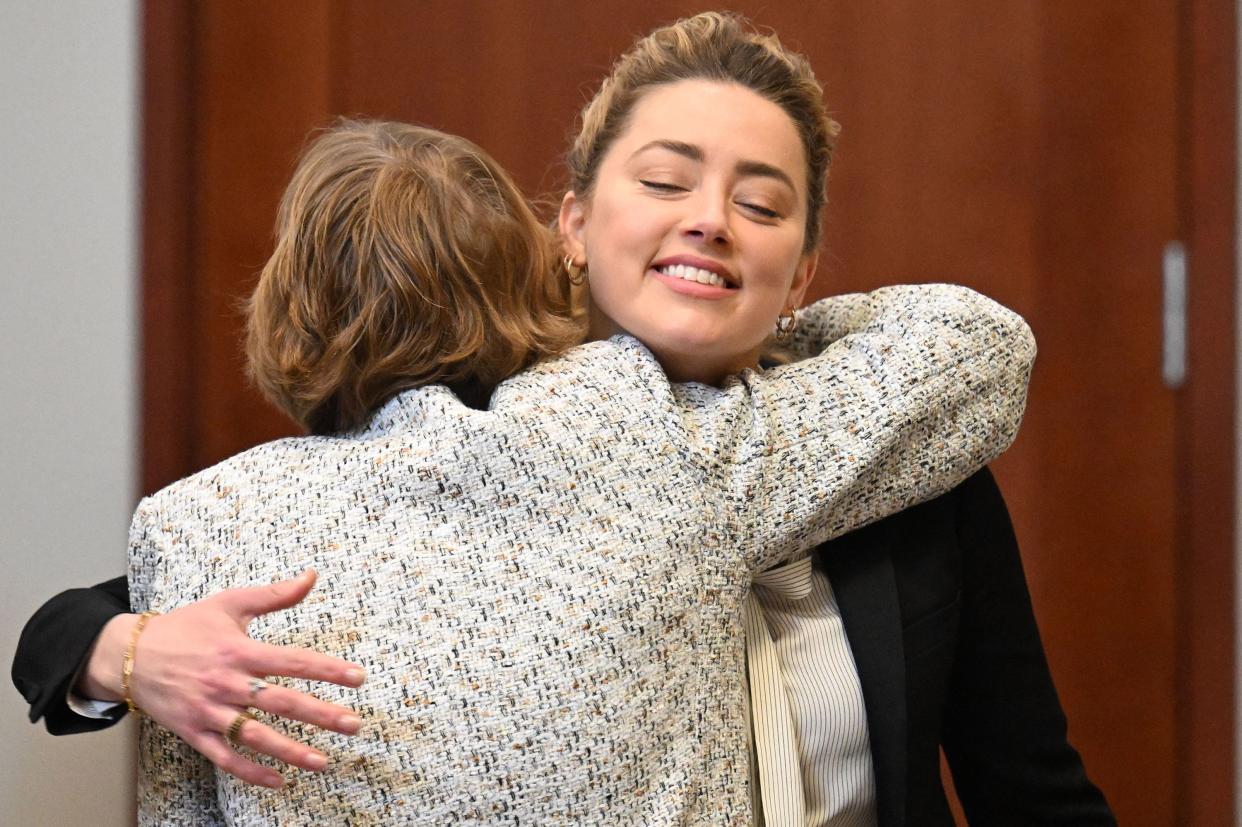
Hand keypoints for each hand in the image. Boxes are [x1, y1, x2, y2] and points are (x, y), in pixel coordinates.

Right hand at [80, 570, 365, 787]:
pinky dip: (251, 771)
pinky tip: (279, 780)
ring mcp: (209, 711)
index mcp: (239, 651)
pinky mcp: (194, 732)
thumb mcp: (229, 603)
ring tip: (323, 761)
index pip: (293, 661)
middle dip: (320, 715)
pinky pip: (225, 757)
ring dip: (291, 750)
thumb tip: (312, 576)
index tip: (358, 678)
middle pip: (281, 702)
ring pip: (255, 736)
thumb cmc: (185, 626)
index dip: (327, 670)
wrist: (130, 654)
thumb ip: (274, 595)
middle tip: (353, 724)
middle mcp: (227, 683)